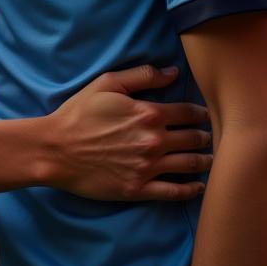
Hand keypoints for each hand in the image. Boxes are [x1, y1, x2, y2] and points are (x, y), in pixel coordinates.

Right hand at [43, 65, 210, 201]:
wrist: (56, 149)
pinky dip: (192, 189)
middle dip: (205, 136)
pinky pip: (175, 192)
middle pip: (194, 139)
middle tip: (211, 136)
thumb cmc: (79, 113)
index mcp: (148, 113)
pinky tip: (199, 185)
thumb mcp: (106, 84)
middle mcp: (154, 141)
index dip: (201, 112)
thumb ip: (142, 75)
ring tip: (210, 158)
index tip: (205, 114)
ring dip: (204, 160)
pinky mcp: (140, 189)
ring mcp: (148, 167)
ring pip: (190, 165)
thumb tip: (174, 72)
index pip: (188, 112)